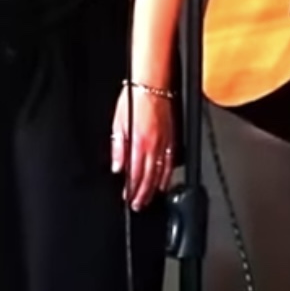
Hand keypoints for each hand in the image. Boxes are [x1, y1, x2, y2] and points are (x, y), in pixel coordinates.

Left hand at [110, 85, 175, 209]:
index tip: (128, 197)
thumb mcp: (118, 123)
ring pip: (160, 172)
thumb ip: (118, 147)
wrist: (152, 85)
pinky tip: (164, 182)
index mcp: (138, 142)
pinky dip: (167, 175)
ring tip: (149, 198)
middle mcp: (153, 145)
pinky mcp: (172, 138)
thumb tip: (118, 166)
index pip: (135, 172)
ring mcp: (164, 143)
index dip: (132, 188)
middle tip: (138, 205)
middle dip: (143, 193)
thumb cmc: (134, 99)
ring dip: (154, 188)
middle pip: (148, 176)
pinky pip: (171, 162)